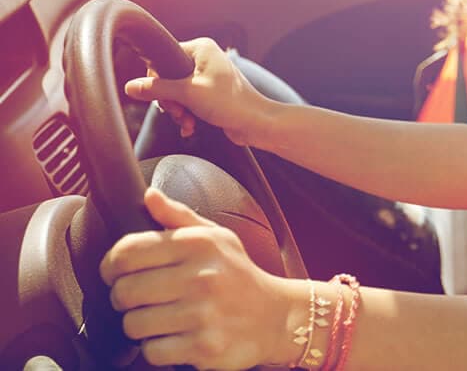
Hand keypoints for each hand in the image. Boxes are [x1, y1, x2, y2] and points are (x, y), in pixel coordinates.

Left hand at [100, 188, 300, 368]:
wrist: (275, 317)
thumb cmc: (237, 274)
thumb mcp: (216, 237)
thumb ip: (178, 216)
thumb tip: (148, 195)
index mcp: (199, 243)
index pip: (127, 252)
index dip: (110, 265)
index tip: (116, 273)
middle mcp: (201, 276)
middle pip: (124, 291)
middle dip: (123, 298)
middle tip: (138, 298)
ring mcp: (203, 314)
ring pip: (133, 324)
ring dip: (140, 325)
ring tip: (159, 318)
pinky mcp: (203, 347)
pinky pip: (152, 351)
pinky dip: (157, 348)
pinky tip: (174, 337)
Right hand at [125, 37, 268, 145]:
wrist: (256, 123)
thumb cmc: (230, 103)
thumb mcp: (187, 94)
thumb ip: (157, 89)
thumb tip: (131, 87)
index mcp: (201, 48)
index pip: (163, 57)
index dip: (157, 79)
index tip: (164, 96)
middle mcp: (204, 58)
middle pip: (167, 77)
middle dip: (170, 100)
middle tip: (178, 111)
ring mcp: (207, 75)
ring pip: (176, 92)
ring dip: (177, 110)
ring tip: (187, 120)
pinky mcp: (210, 92)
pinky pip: (187, 101)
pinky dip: (186, 114)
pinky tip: (190, 126)